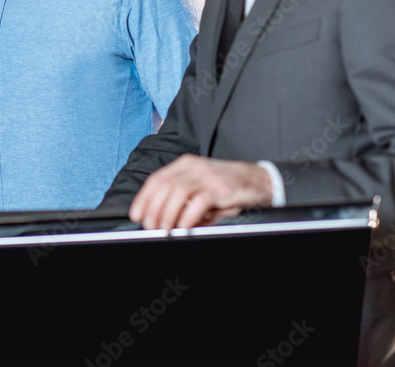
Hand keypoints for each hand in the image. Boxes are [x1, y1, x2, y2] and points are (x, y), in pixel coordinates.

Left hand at [129, 154, 272, 230]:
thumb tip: (159, 217)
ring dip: (167, 214)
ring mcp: (208, 176)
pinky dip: (188, 216)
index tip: (137, 214)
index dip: (143, 198)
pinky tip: (184, 226)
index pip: (157, 179)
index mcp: (185, 164)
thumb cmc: (225, 187)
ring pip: (178, 192)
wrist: (257, 180)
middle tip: (151, 227)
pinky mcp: (221, 188)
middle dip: (153, 209)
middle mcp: (194, 167)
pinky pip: (199, 202)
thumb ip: (181, 198)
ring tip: (164, 229)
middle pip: (164, 186)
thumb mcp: (199, 187)